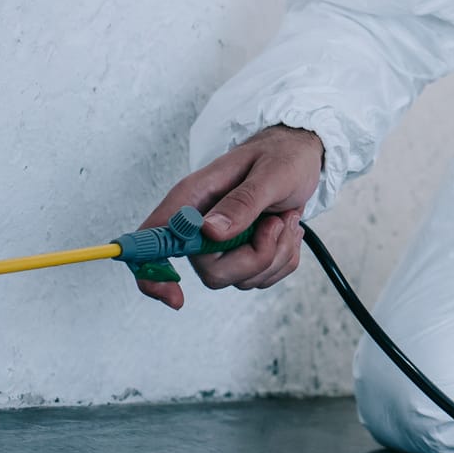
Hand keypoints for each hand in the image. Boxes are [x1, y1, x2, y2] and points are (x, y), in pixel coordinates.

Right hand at [132, 125, 324, 309]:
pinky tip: (286, 229)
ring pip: (241, 279)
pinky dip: (283, 258)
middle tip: (275, 224)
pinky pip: (263, 277)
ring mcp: (222, 243)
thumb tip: (208, 231)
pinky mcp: (244, 254)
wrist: (302, 156)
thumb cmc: (282, 155)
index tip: (175, 297)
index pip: (151, 241)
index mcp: (193, 199)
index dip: (152, 275)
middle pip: (211, 272)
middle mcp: (201, 225)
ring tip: (284, 218)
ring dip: (275, 254)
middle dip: (253, 257)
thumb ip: (241, 202)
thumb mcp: (270, 174)